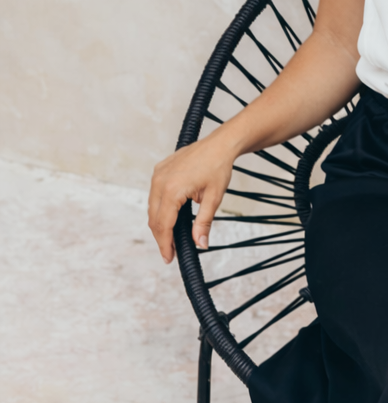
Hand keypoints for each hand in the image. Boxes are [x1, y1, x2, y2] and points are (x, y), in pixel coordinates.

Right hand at [148, 135, 236, 262]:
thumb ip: (204, 223)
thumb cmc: (218, 167)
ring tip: (170, 239)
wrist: (219, 144)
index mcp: (172, 189)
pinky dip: (159, 210)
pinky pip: (154, 196)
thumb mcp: (214, 198)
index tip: (169, 258)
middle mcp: (160, 181)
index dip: (165, 244)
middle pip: (154, 219)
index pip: (164, 224)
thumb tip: (200, 244)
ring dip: (159, 224)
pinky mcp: (159, 171)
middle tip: (170, 253)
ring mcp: (157, 175)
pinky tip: (169, 219)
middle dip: (161, 238)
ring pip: (152, 208)